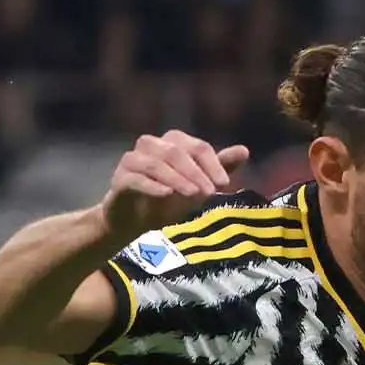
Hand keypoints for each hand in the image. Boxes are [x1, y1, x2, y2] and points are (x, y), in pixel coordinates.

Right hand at [102, 130, 250, 237]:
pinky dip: (152, 185)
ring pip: (155, 162)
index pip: (197, 147)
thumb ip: (220, 167)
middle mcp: (151, 145)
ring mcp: (132, 160)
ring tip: (193, 195)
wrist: (136, 222)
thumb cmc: (170, 200)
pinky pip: (135, 178)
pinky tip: (167, 194)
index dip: (213, 164)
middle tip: (210, 192)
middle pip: (176, 151)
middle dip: (196, 172)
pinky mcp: (120, 179)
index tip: (225, 184)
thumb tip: (244, 150)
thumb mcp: (200, 185)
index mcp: (173, 142)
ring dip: (177, 178)